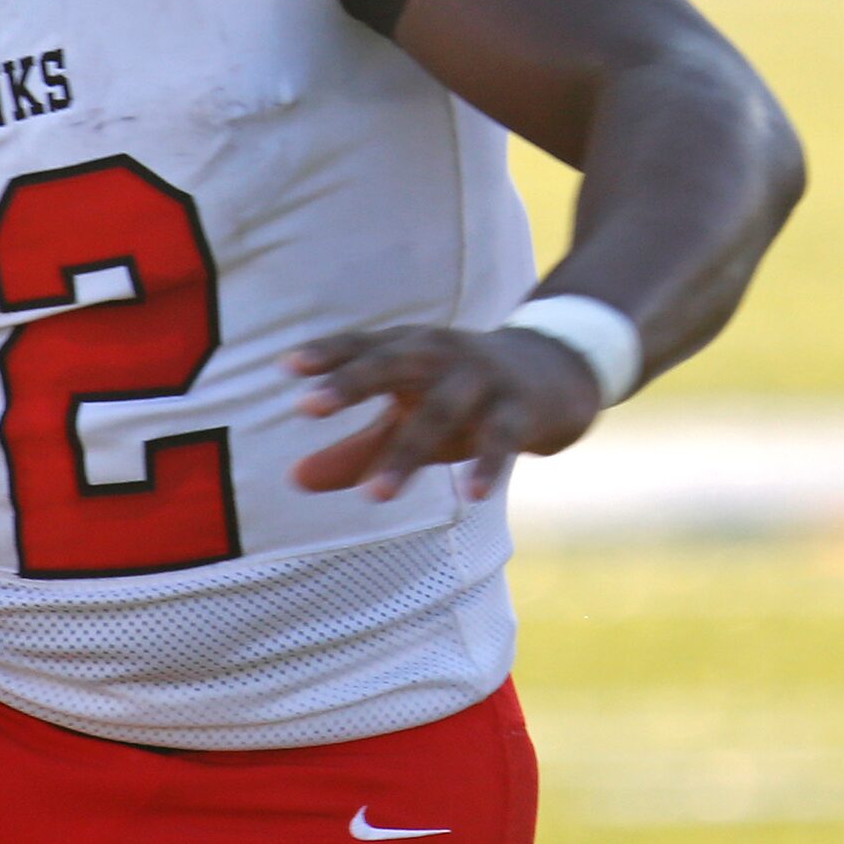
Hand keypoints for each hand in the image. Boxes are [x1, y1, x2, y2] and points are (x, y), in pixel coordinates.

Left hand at [286, 326, 602, 502]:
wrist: (556, 374)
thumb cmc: (464, 397)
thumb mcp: (409, 416)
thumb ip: (355, 449)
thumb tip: (293, 480)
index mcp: (411, 348)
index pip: (364, 346)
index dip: (327, 353)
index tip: (286, 368)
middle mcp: (443, 354)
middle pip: (393, 363)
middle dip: (352, 382)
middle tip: (307, 406)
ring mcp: (485, 377)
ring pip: (442, 409)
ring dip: (408, 450)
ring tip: (375, 497)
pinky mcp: (521, 408)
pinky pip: (502, 436)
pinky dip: (487, 463)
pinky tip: (471, 495)